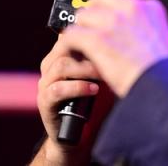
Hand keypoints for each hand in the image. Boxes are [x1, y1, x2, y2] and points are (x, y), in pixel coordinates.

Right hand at [35, 32, 114, 164]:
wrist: (77, 133)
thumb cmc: (91, 98)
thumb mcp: (98, 73)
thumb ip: (101, 55)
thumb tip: (121, 35)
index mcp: (60, 54)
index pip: (69, 34)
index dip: (88, 34)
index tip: (109, 38)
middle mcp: (49, 65)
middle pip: (64, 46)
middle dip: (88, 49)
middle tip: (109, 55)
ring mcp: (45, 83)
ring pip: (61, 65)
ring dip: (85, 69)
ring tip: (102, 73)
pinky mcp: (45, 101)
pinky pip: (58, 89)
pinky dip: (78, 87)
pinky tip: (94, 90)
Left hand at [60, 0, 167, 96]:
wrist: (163, 88)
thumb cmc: (164, 72)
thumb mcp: (161, 38)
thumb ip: (143, 27)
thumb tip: (124, 32)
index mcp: (149, 7)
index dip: (107, 11)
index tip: (103, 22)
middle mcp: (131, 8)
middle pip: (97, 0)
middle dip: (92, 16)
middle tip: (91, 33)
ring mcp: (113, 22)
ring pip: (82, 16)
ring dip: (81, 31)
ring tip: (82, 46)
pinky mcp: (97, 38)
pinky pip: (72, 34)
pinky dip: (70, 45)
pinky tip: (74, 54)